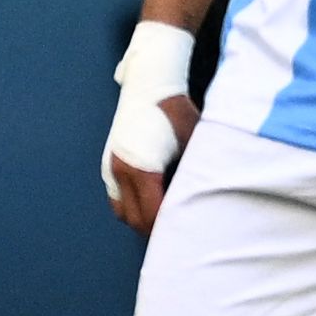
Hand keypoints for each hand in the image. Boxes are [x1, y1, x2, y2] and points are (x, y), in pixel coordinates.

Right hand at [103, 96, 195, 233]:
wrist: (149, 85)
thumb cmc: (177, 112)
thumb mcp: (193, 142)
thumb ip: (195, 173)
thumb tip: (206, 199)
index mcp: (143, 168)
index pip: (153, 215)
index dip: (170, 228)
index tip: (189, 231)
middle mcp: (122, 171)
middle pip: (135, 220)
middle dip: (156, 230)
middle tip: (180, 231)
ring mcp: (111, 168)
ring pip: (123, 212)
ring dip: (141, 219)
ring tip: (165, 218)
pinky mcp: (108, 164)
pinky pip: (116, 198)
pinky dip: (131, 207)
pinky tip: (151, 202)